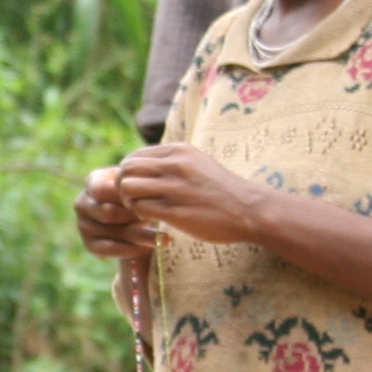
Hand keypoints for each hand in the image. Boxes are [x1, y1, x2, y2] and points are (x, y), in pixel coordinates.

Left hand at [74, 145, 263, 261]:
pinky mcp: (174, 210)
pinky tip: (151, 221)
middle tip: (133, 200)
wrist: (248, 210)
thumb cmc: (222, 191)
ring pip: (127, 187)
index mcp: (179, 151)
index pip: (135, 155)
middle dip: (122, 186)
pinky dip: (139, 216)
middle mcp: (174, 164)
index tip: (139, 187)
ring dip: (128, 202)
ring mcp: (174, 187)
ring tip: (141, 211)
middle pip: (126, 168)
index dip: (130, 174)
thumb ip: (173, 162)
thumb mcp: (198, 163)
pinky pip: (139, 208)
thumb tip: (147, 166)